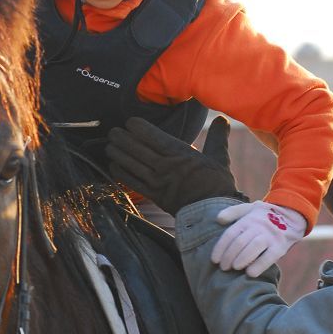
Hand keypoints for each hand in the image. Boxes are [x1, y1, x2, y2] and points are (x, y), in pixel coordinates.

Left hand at [106, 116, 244, 214]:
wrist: (212, 214)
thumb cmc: (217, 185)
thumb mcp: (219, 158)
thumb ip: (217, 137)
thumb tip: (223, 119)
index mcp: (180, 154)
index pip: (152, 136)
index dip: (138, 127)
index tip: (130, 122)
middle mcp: (165, 166)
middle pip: (137, 148)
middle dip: (122, 138)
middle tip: (113, 132)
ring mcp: (157, 182)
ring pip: (131, 164)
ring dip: (118, 153)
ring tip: (109, 146)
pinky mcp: (153, 195)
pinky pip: (132, 182)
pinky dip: (120, 173)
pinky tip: (113, 166)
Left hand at [211, 201, 306, 275]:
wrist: (292, 215)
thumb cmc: (266, 215)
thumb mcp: (250, 208)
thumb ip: (233, 212)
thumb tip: (218, 219)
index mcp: (248, 219)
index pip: (230, 234)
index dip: (221, 248)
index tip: (215, 260)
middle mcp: (258, 227)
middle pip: (240, 242)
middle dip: (229, 256)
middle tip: (223, 268)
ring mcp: (270, 236)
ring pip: (253, 247)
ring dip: (242, 259)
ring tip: (234, 268)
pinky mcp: (280, 246)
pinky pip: (270, 257)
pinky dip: (259, 265)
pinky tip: (250, 273)